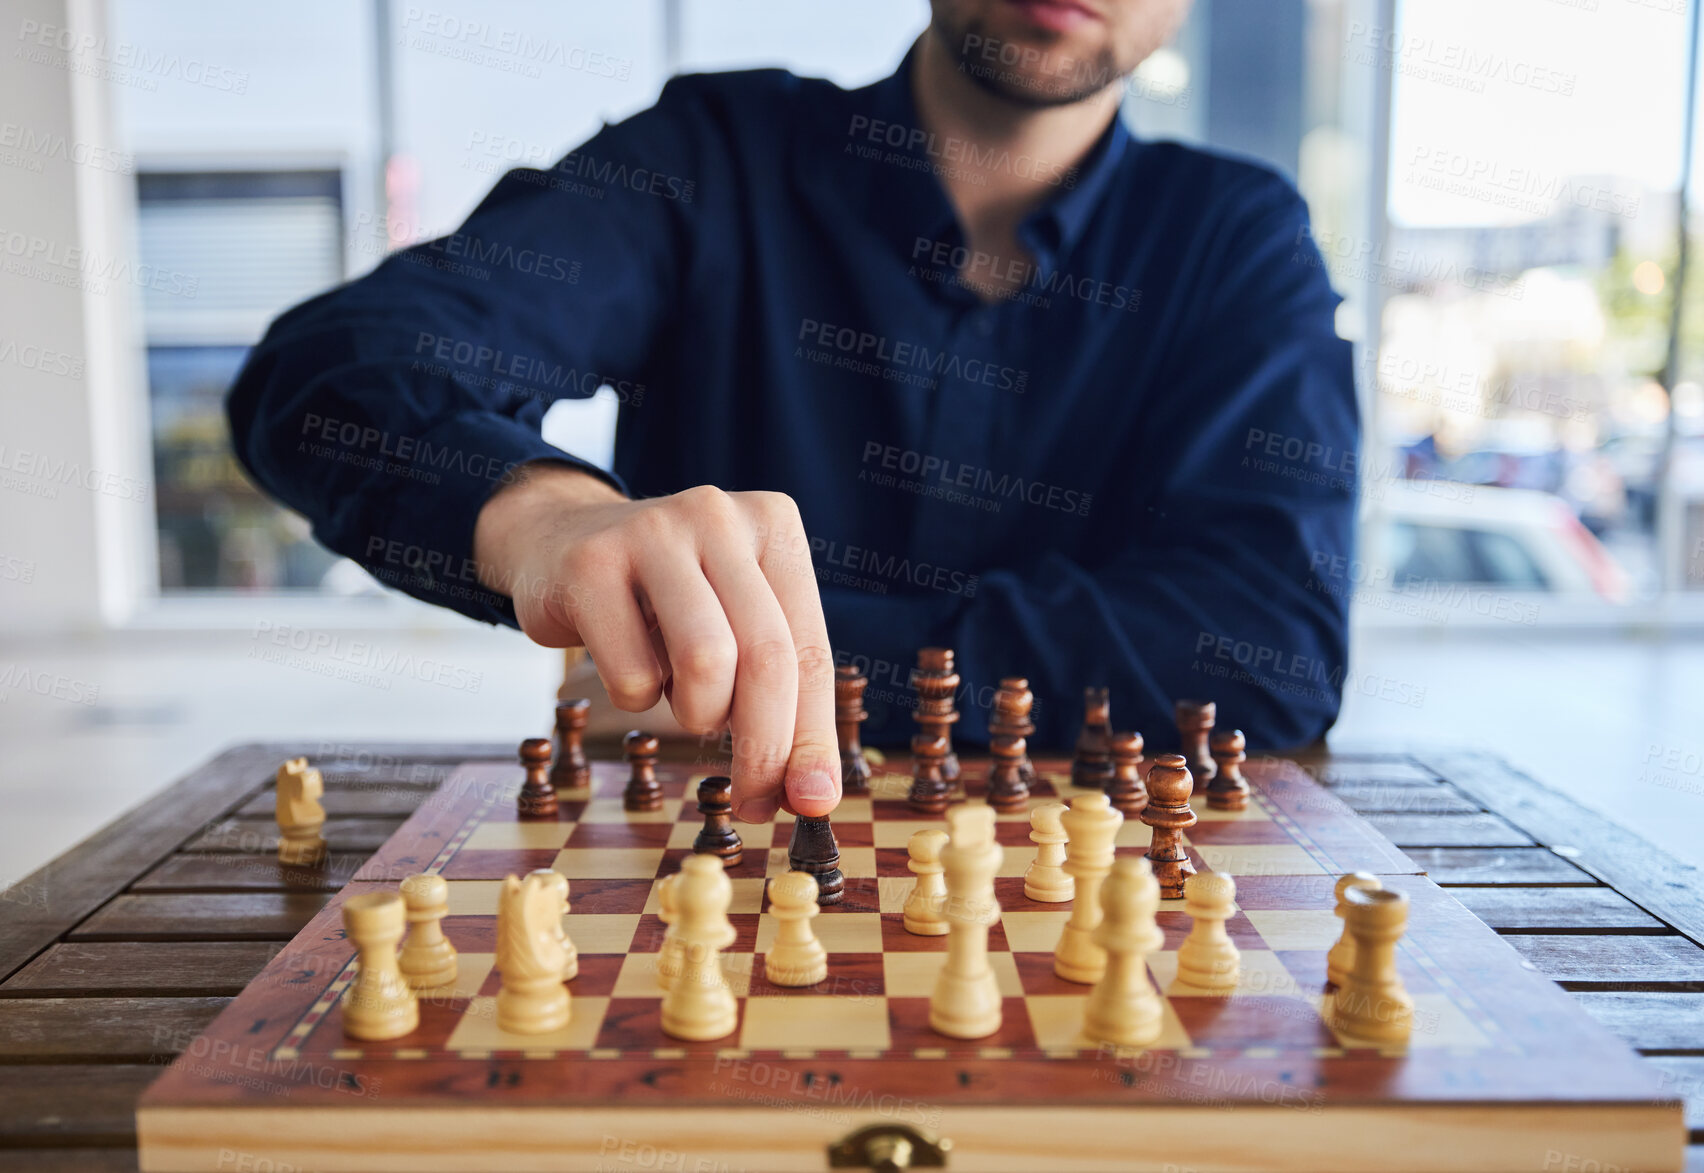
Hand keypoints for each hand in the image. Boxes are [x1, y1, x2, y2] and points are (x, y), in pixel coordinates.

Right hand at [473, 463, 840, 821]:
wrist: (559, 539)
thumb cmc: (665, 602)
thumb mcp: (735, 624)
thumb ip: (781, 694)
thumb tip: (812, 793)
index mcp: (774, 525)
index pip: (811, 649)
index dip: (814, 737)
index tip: (813, 802)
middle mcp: (720, 516)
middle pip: (766, 659)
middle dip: (765, 749)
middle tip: (755, 803)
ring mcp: (653, 531)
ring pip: (706, 662)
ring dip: (697, 713)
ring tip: (683, 700)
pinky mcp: (590, 564)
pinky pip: (632, 673)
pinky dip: (636, 696)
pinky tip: (628, 660)